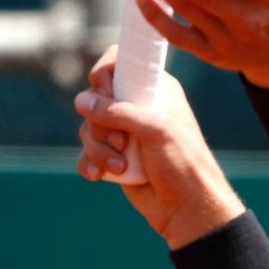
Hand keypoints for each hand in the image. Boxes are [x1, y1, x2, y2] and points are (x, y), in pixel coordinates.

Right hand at [75, 47, 243, 248]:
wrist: (187, 207)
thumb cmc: (182, 163)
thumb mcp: (156, 130)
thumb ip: (119, 111)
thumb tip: (82, 100)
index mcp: (155, 88)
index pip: (118, 61)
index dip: (105, 74)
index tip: (108, 92)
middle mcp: (138, 106)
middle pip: (94, 99)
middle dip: (101, 124)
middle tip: (124, 143)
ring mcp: (124, 132)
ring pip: (88, 128)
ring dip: (99, 149)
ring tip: (121, 166)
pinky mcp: (114, 155)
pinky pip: (87, 152)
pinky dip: (90, 163)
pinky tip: (100, 176)